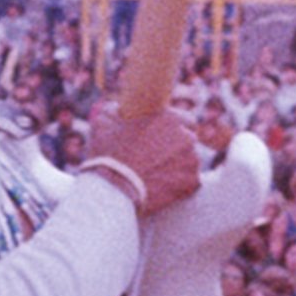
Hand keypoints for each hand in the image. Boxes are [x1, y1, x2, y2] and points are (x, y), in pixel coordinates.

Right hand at [87, 102, 200, 216]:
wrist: (114, 189)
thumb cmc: (108, 153)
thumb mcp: (103, 121)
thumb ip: (115, 109)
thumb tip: (116, 106)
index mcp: (171, 119)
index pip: (188, 120)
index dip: (178, 128)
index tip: (167, 136)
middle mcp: (186, 137)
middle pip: (189, 141)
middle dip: (178, 147)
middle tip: (159, 156)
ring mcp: (191, 161)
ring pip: (190, 161)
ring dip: (179, 165)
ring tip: (159, 174)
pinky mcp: (191, 182)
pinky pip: (190, 181)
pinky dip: (180, 185)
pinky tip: (164, 187)